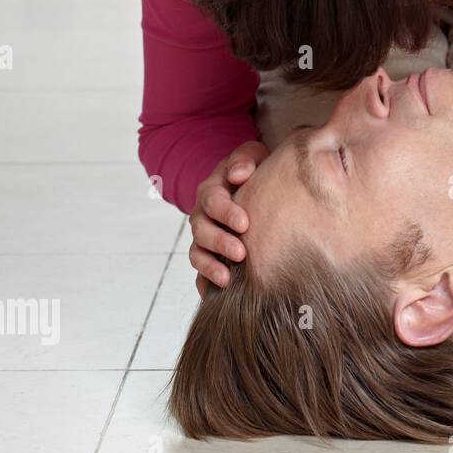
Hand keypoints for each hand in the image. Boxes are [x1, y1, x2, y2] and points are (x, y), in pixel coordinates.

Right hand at [189, 140, 269, 297]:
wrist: (252, 186)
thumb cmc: (254, 170)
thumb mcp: (251, 156)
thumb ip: (245, 160)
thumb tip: (239, 174)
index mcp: (212, 191)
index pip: (213, 201)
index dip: (226, 213)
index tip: (245, 223)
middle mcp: (202, 216)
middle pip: (202, 231)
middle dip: (220, 243)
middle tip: (240, 254)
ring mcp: (204, 238)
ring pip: (198, 254)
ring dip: (210, 267)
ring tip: (227, 280)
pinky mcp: (210, 255)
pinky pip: (201, 273)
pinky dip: (204, 284)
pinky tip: (213, 297)